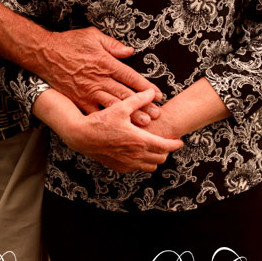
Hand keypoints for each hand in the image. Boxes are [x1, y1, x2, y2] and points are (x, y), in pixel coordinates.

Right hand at [39, 26, 161, 115]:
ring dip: (130, 115)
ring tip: (144, 123)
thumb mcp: (92, 36)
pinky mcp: (78, 100)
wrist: (45, 54)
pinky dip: (108, 119)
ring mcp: (89, 91)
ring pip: (114, 106)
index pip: (131, 77)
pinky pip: (96, 112)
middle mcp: (99, 79)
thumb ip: (113, 44)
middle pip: (126, 94)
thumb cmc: (69, 43)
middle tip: (157, 114)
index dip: (146, 87)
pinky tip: (118, 127)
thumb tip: (129, 51)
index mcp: (106, 63)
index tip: (158, 94)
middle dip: (143, 105)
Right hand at [63, 90, 182, 171]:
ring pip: (151, 166)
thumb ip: (139, 99)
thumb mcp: (120, 107)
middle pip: (161, 158)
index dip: (175, 144)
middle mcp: (136, 155)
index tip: (180, 141)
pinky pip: (138, 168)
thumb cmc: (100, 120)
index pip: (165, 146)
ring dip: (154, 158)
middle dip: (165, 150)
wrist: (81, 136)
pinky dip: (142, 162)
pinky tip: (137, 151)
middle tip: (164, 141)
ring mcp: (128, 163)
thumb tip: (152, 92)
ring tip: (152, 146)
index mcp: (139, 140)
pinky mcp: (119, 167)